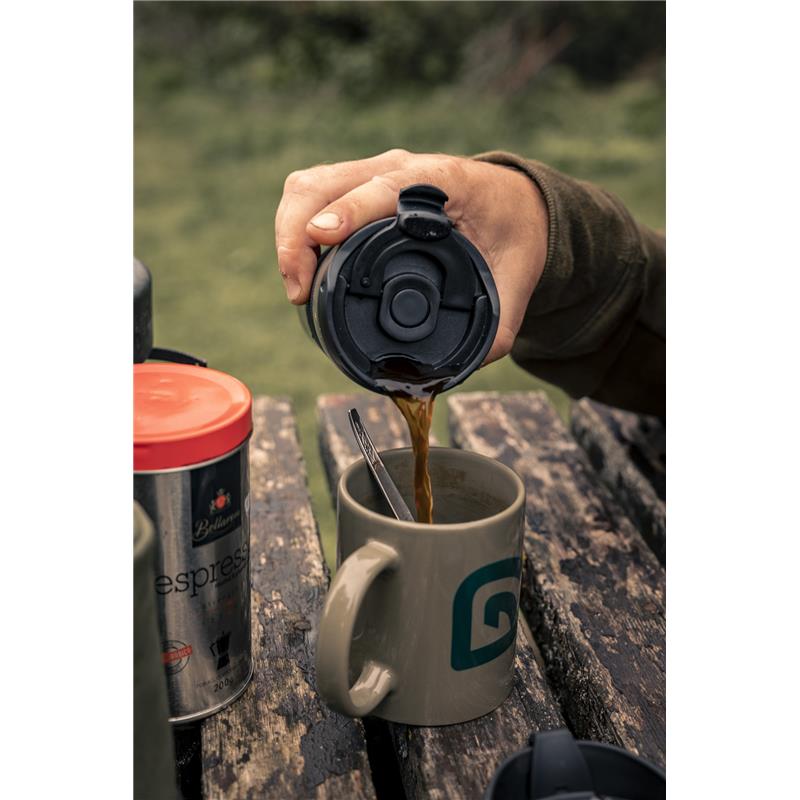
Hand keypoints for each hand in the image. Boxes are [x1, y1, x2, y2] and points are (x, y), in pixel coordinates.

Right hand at [275, 149, 547, 363]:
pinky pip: (310, 194)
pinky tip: (301, 267)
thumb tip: (463, 367)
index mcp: (442, 181)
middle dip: (297, 235)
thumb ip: (499, 324)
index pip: (384, 187)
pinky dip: (294, 228)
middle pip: (325, 182)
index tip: (322, 239)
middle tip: (300, 291)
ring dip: (288, 233)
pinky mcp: (357, 185)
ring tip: (297, 286)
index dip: (350, 210)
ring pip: (308, 186)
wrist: (511, 202)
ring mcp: (374, 172)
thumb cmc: (511, 232)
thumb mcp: (517, 278)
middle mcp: (400, 168)